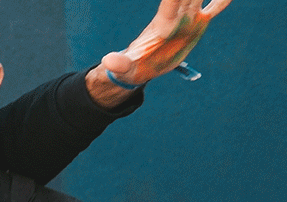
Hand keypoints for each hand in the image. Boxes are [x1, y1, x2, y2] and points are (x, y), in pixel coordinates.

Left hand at [103, 0, 229, 84]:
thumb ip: (119, 63)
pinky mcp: (198, 23)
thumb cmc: (133, 65)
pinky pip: (214, 8)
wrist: (143, 65)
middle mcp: (178, 16)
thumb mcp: (125, 66)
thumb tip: (108, 62)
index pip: (171, 2)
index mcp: (164, 23)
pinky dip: (222, 0)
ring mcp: (189, 18)